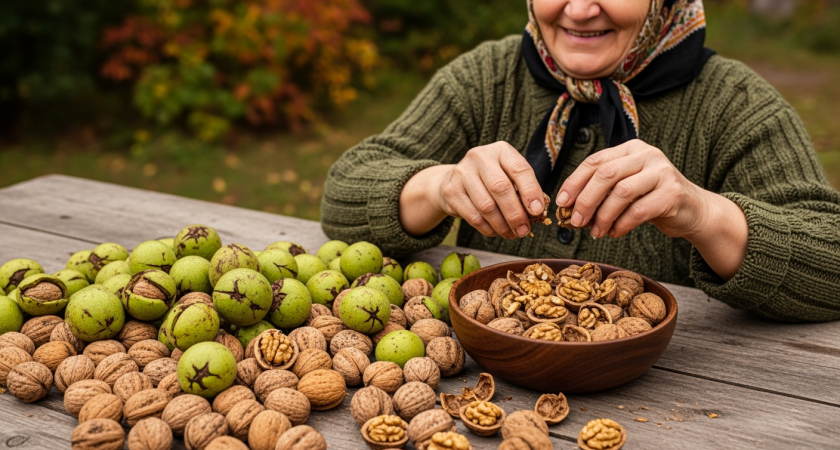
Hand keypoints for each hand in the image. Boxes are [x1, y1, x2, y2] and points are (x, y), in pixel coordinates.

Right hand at [399, 141, 544, 238]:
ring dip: (502, 225)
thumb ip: (522, 189)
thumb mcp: (508, 175)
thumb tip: (536, 212)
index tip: (538, 211)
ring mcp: (462, 173)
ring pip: (486, 206)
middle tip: (524, 230)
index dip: (531, 192)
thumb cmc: (490, 179)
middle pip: (501, 188)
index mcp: (501, 150)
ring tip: (511, 234)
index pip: (519, 169)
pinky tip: (495, 231)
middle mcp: (480, 157)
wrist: (455, 180)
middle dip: (515, 214)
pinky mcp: (451, 191)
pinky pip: (473, 216)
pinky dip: (487, 228)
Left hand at [556, 139, 747, 279]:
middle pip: (606, 174)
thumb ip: (601, 191)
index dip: (574, 182)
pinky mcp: (673, 193)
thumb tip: (568, 207)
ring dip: (603, 216)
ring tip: (595, 231)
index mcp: (630, 149)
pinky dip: (621, 224)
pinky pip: (639, 211)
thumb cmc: (651, 199)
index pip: (595, 161)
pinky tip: (614, 232)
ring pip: (621, 192)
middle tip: (575, 222)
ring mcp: (662, 172)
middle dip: (586, 200)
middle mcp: (647, 155)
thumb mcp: (625, 188)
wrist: (692, 210)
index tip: (561, 202)